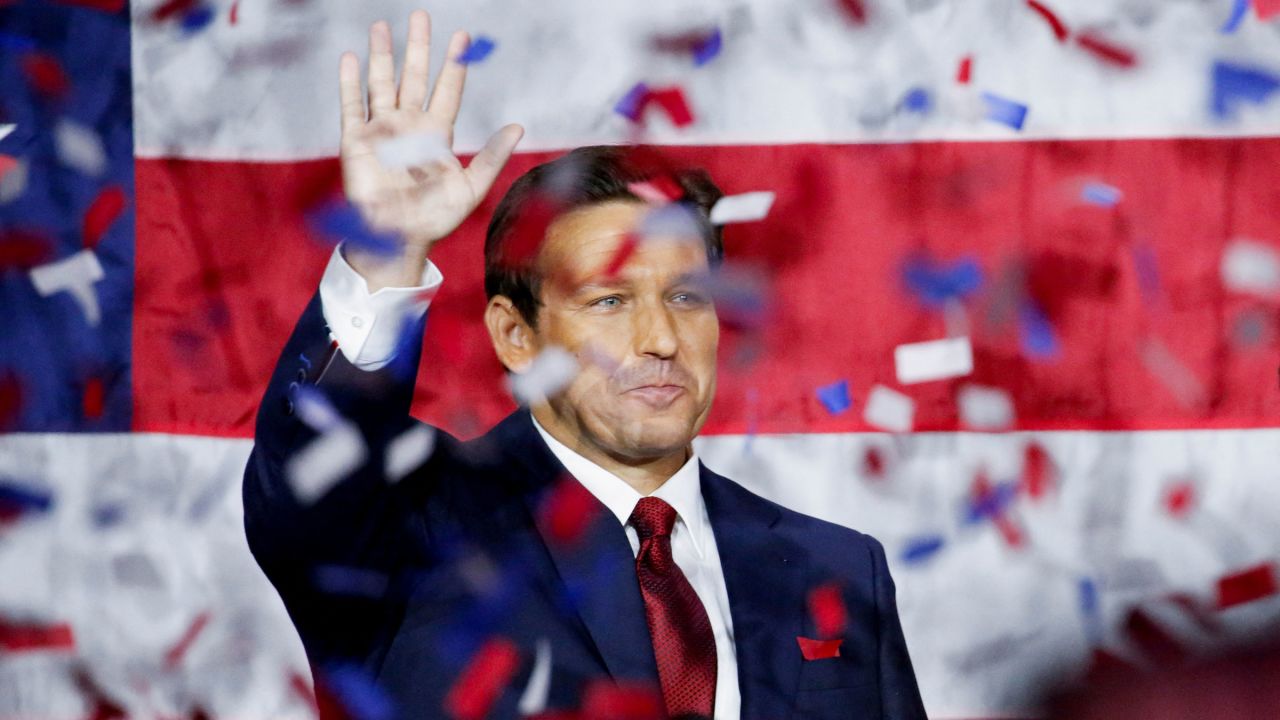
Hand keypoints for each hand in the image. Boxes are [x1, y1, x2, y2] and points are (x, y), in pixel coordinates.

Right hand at [338, 11, 522, 257]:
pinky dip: (349, 82)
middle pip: (414, 77)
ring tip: (382, 26)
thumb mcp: (471, 187)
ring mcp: (381, 131)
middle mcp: (409, 127)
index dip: (454, 64)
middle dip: (418, 47)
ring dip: (382, 55)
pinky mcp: (356, 141)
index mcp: (436, 135)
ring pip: (382, 83)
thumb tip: (518, 127)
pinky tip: (351, 58)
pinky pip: (351, 105)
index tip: (462, 37)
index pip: (447, 90)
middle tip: (421, 15)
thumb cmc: (435, 218)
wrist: (399, 239)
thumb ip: (492, 156)